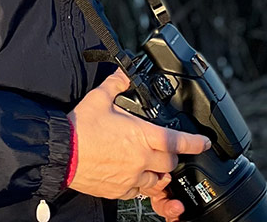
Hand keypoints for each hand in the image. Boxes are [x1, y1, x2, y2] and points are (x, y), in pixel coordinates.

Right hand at [65, 67, 210, 211]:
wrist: (62, 152)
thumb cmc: (80, 126)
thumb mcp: (99, 98)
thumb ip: (116, 83)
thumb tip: (123, 73)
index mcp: (140, 135)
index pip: (176, 140)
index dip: (195, 142)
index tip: (204, 142)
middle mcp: (141, 159)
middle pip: (170, 162)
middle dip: (171, 155)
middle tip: (164, 148)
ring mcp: (132, 177)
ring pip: (159, 181)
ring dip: (159, 172)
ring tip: (150, 163)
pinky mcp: (120, 190)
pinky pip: (140, 192)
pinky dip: (141, 184)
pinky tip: (133, 175)